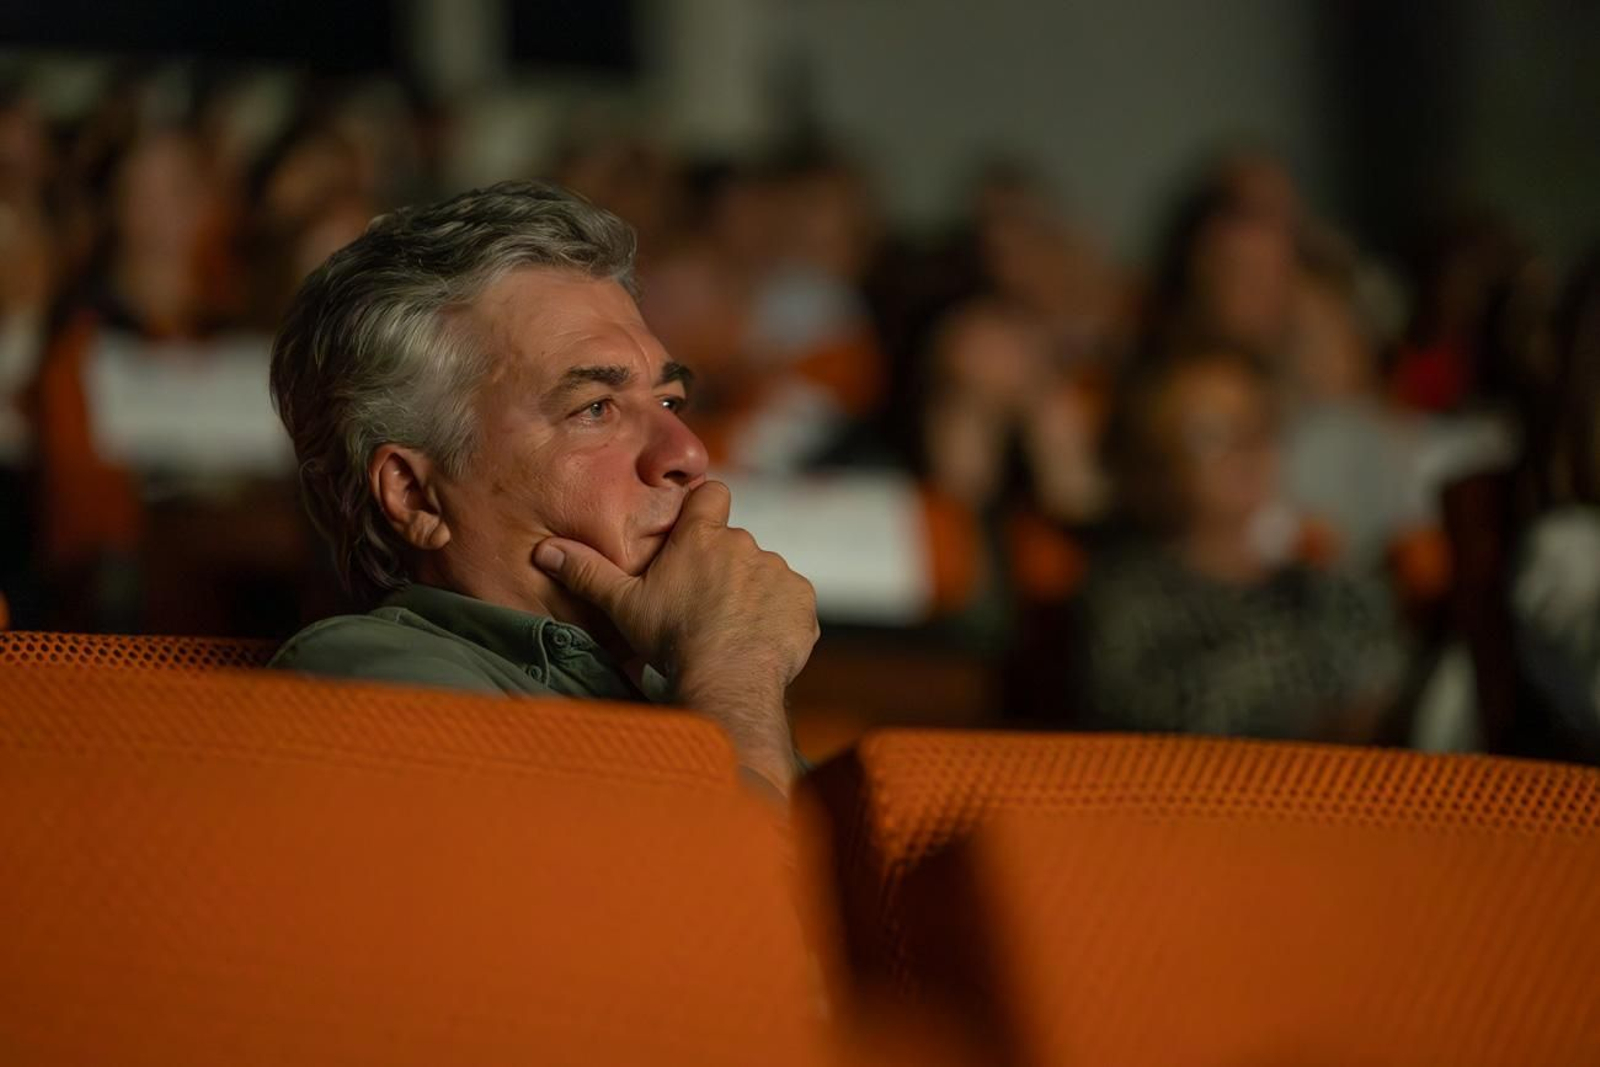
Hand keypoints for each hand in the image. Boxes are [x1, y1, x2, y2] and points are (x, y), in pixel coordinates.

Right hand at [534, 481, 818, 790]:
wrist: (727, 680)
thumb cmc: (672, 641)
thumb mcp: (623, 605)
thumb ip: (587, 572)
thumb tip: (544, 550)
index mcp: (702, 538)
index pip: (712, 494)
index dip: (706, 508)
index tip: (696, 530)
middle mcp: (745, 545)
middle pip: (734, 544)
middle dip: (722, 567)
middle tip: (701, 605)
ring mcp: (777, 572)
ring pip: (763, 574)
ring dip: (750, 593)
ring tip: (728, 630)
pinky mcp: (802, 602)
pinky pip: (790, 602)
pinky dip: (777, 617)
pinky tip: (755, 642)